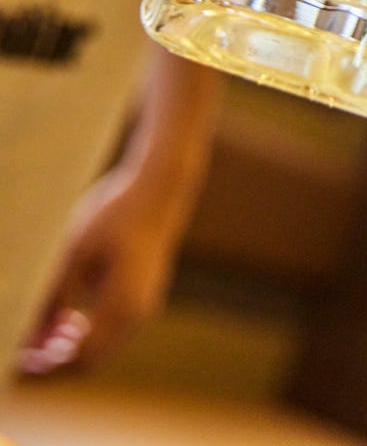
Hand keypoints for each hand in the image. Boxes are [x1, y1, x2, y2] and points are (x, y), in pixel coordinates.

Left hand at [18, 52, 218, 374]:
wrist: (160, 187)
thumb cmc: (115, 214)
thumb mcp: (75, 254)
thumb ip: (53, 299)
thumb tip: (30, 339)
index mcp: (121, 307)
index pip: (79, 359)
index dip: (47, 365)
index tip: (19, 357)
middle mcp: (139, 313)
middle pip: (93, 359)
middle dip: (58, 360)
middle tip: (26, 349)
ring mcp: (147, 303)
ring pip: (105, 345)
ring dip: (74, 347)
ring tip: (46, 330)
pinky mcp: (147, 292)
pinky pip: (116, 328)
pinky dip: (91, 332)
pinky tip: (72, 315)